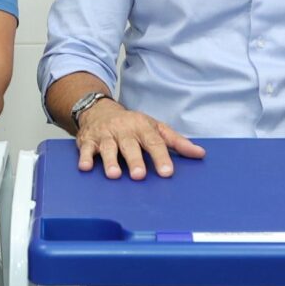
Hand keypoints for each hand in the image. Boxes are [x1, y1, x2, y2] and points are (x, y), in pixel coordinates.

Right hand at [75, 100, 203, 179]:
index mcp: (142, 127)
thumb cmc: (131, 124)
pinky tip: (85, 167)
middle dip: (135, 160)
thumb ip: (177, 142)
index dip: (161, 157)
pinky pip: (85, 149)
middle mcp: (124, 130)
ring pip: (108, 148)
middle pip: (130, 145)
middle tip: (140, 175)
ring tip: (114, 175)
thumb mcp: (155, 128)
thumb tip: (200, 154)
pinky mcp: (87, 141)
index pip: (154, 142)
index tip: (167, 172)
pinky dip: (84, 158)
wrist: (98, 110)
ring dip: (110, 161)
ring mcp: (105, 135)